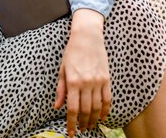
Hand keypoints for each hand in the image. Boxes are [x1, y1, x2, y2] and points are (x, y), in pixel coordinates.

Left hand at [54, 9, 110, 136]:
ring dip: (94, 119)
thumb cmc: (72, 52)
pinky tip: (103, 117)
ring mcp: (98, 82)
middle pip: (86, 111)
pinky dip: (106, 110)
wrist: (87, 37)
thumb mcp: (62, 69)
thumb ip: (61, 89)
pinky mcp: (106, 79)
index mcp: (73, 81)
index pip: (73, 109)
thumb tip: (57, 106)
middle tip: (81, 130)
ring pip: (97, 107)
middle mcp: (86, 83)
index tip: (71, 133)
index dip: (72, 123)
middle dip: (83, 123)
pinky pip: (107, 98)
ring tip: (90, 126)